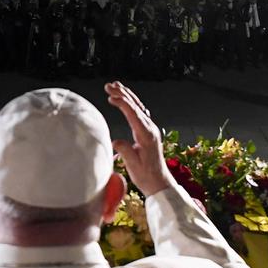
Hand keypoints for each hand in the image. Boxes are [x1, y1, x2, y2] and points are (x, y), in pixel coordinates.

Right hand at [104, 81, 174, 197]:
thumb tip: (116, 141)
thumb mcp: (134, 165)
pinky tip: (126, 99)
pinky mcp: (148, 132)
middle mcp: (150, 129)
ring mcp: (150, 129)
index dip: (122, 103)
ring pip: (138, 107)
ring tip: (115, 86)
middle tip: (109, 85)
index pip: (134, 114)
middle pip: (136, 106)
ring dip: (127, 96)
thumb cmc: (146, 176)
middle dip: (122, 94)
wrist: (159, 183)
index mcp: (147, 135)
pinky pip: (140, 113)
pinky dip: (131, 103)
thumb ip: (125, 151)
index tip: (110, 97)